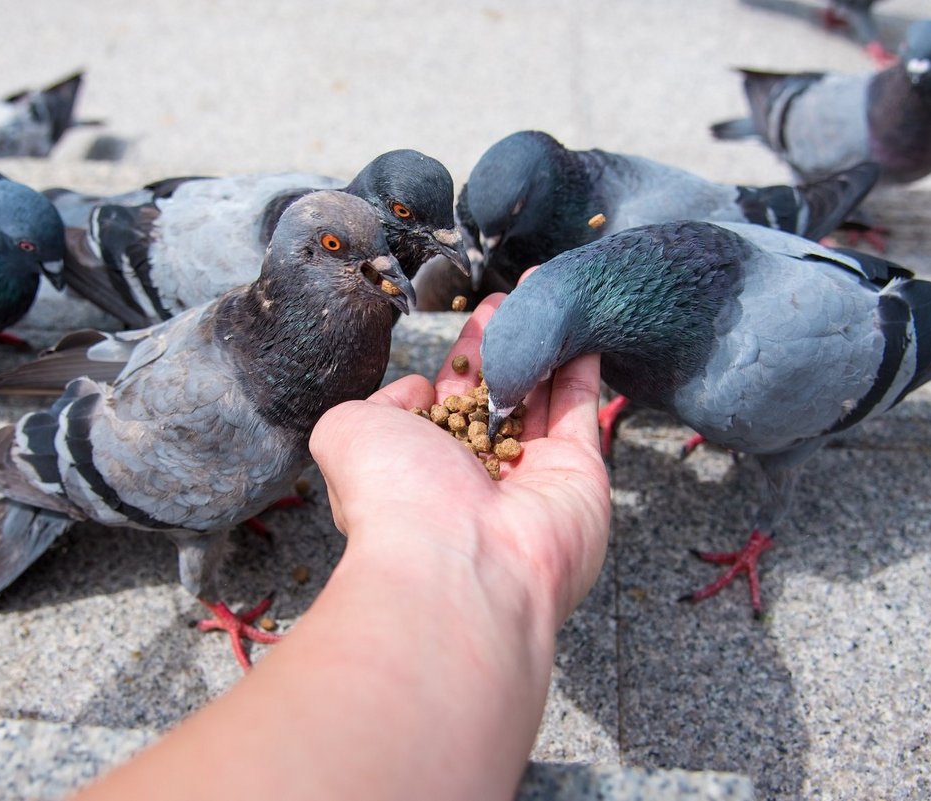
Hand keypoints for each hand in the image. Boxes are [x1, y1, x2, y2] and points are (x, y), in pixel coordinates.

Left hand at [310, 293, 611, 626]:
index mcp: (427, 464)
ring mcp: (532, 475)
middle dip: (510, 342)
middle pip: (501, 393)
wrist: (455, 563)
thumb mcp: (347, 433)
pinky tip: (581, 325)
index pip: (453, 398)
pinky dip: (583, 368)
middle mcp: (480, 472)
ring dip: (548, 343)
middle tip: (518, 296)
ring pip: (543, 395)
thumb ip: (378, 404)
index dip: (468, 354)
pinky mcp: (579, 475)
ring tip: (551, 292)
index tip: (482, 312)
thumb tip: (419, 390)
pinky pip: (580, 410)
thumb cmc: (392, 498)